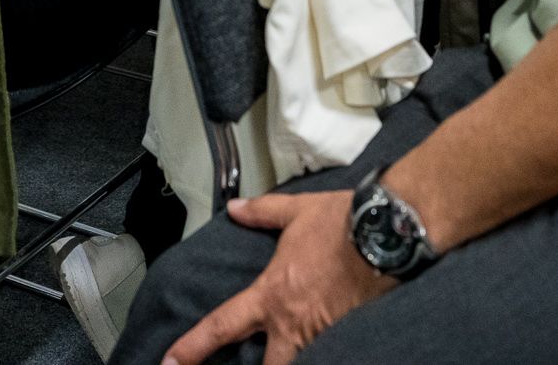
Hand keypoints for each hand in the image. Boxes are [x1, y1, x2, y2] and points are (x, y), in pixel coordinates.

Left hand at [163, 191, 392, 364]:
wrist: (387, 232)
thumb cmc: (342, 222)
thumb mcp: (296, 212)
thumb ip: (262, 212)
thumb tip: (236, 208)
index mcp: (272, 294)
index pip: (221, 327)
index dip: (192, 348)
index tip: (170, 363)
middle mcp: (293, 322)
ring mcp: (323, 334)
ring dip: (292, 361)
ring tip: (289, 356)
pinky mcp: (351, 335)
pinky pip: (333, 354)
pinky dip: (328, 354)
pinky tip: (331, 351)